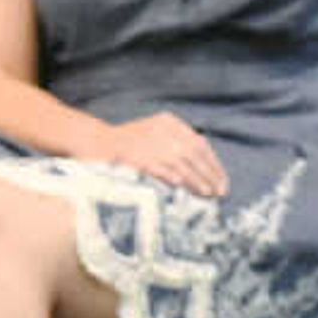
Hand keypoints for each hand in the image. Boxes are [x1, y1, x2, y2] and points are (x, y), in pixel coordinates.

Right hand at [91, 111, 228, 197]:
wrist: (96, 141)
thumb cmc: (126, 142)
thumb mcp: (154, 134)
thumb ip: (176, 145)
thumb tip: (203, 169)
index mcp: (169, 122)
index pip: (199, 143)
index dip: (213, 163)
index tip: (222, 180)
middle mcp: (164, 130)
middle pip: (195, 154)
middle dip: (210, 174)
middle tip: (220, 192)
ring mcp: (152, 143)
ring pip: (183, 163)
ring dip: (197, 181)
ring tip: (208, 195)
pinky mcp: (140, 157)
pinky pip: (163, 170)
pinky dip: (176, 180)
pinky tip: (185, 190)